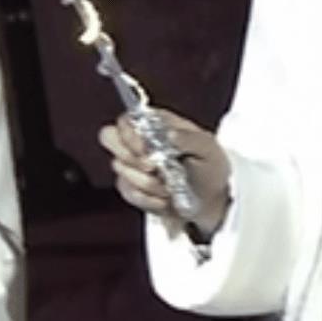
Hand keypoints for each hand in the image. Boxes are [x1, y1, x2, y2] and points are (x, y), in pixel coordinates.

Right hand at [98, 109, 231, 238]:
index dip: (129, 134)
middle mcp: (141, 140)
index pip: (127, 119)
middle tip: (154, 168)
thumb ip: (190, 139)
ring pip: (119, 168)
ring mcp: (134, 163)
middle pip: (110, 137)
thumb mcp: (209, 149)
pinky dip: (147, 198)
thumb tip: (170, 134)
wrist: (211, 201)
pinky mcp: (132, 186)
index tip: (145, 151)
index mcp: (159, 124)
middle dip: (131, 158)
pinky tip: (164, 199)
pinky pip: (126, 191)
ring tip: (170, 186)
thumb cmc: (211, 167)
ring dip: (146, 182)